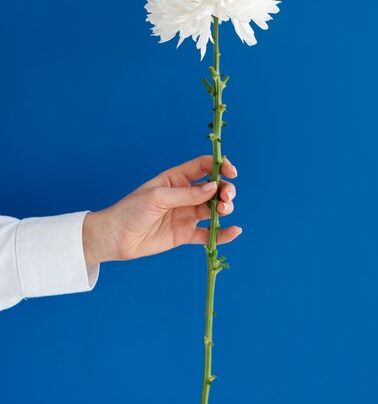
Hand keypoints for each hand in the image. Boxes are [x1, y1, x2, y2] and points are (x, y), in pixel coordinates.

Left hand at [82, 154, 240, 266]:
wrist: (116, 237)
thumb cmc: (131, 210)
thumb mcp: (158, 197)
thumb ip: (186, 194)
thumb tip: (213, 188)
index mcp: (176, 178)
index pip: (204, 166)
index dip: (220, 166)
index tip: (232, 172)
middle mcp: (185, 195)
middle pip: (214, 188)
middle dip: (225, 190)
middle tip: (226, 198)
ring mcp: (187, 214)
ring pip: (214, 209)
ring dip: (225, 208)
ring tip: (224, 210)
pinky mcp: (186, 234)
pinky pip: (208, 233)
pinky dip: (222, 233)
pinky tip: (235, 231)